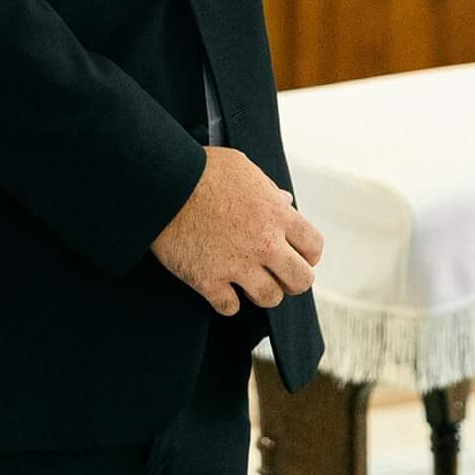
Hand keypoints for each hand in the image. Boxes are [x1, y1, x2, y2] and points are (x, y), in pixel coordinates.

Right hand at [150, 146, 321, 316]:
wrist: (161, 183)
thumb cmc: (199, 168)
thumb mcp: (241, 167)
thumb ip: (267, 188)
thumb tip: (284, 202)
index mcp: (276, 214)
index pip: (313, 247)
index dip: (307, 254)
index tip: (296, 255)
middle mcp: (264, 244)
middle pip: (301, 280)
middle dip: (291, 280)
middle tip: (277, 274)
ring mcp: (236, 265)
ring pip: (268, 298)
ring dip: (260, 292)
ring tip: (246, 281)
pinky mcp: (207, 280)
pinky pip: (229, 307)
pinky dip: (226, 301)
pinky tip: (219, 289)